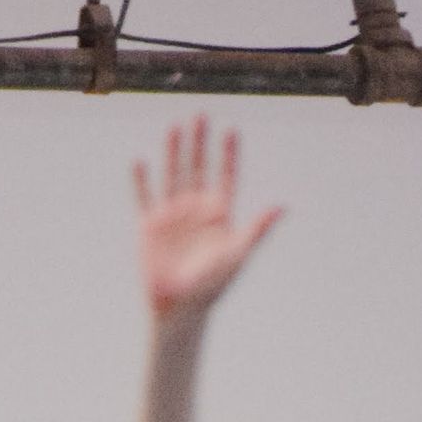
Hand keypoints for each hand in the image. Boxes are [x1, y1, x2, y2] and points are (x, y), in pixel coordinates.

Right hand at [134, 120, 283, 324]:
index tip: (231, 131)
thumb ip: (257, 228)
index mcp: (219, 215)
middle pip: (199, 168)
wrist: (180, 305)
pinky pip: (145, 197)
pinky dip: (141, 180)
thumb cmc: (213, 285)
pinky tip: (140, 160)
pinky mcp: (151, 224)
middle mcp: (196, 210)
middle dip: (200, 143)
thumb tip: (282, 206)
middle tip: (201, 115)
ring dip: (174, 151)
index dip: (228, 155)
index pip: (225, 177)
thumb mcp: (238, 254)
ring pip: (173, 174)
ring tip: (175, 126)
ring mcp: (173, 214)